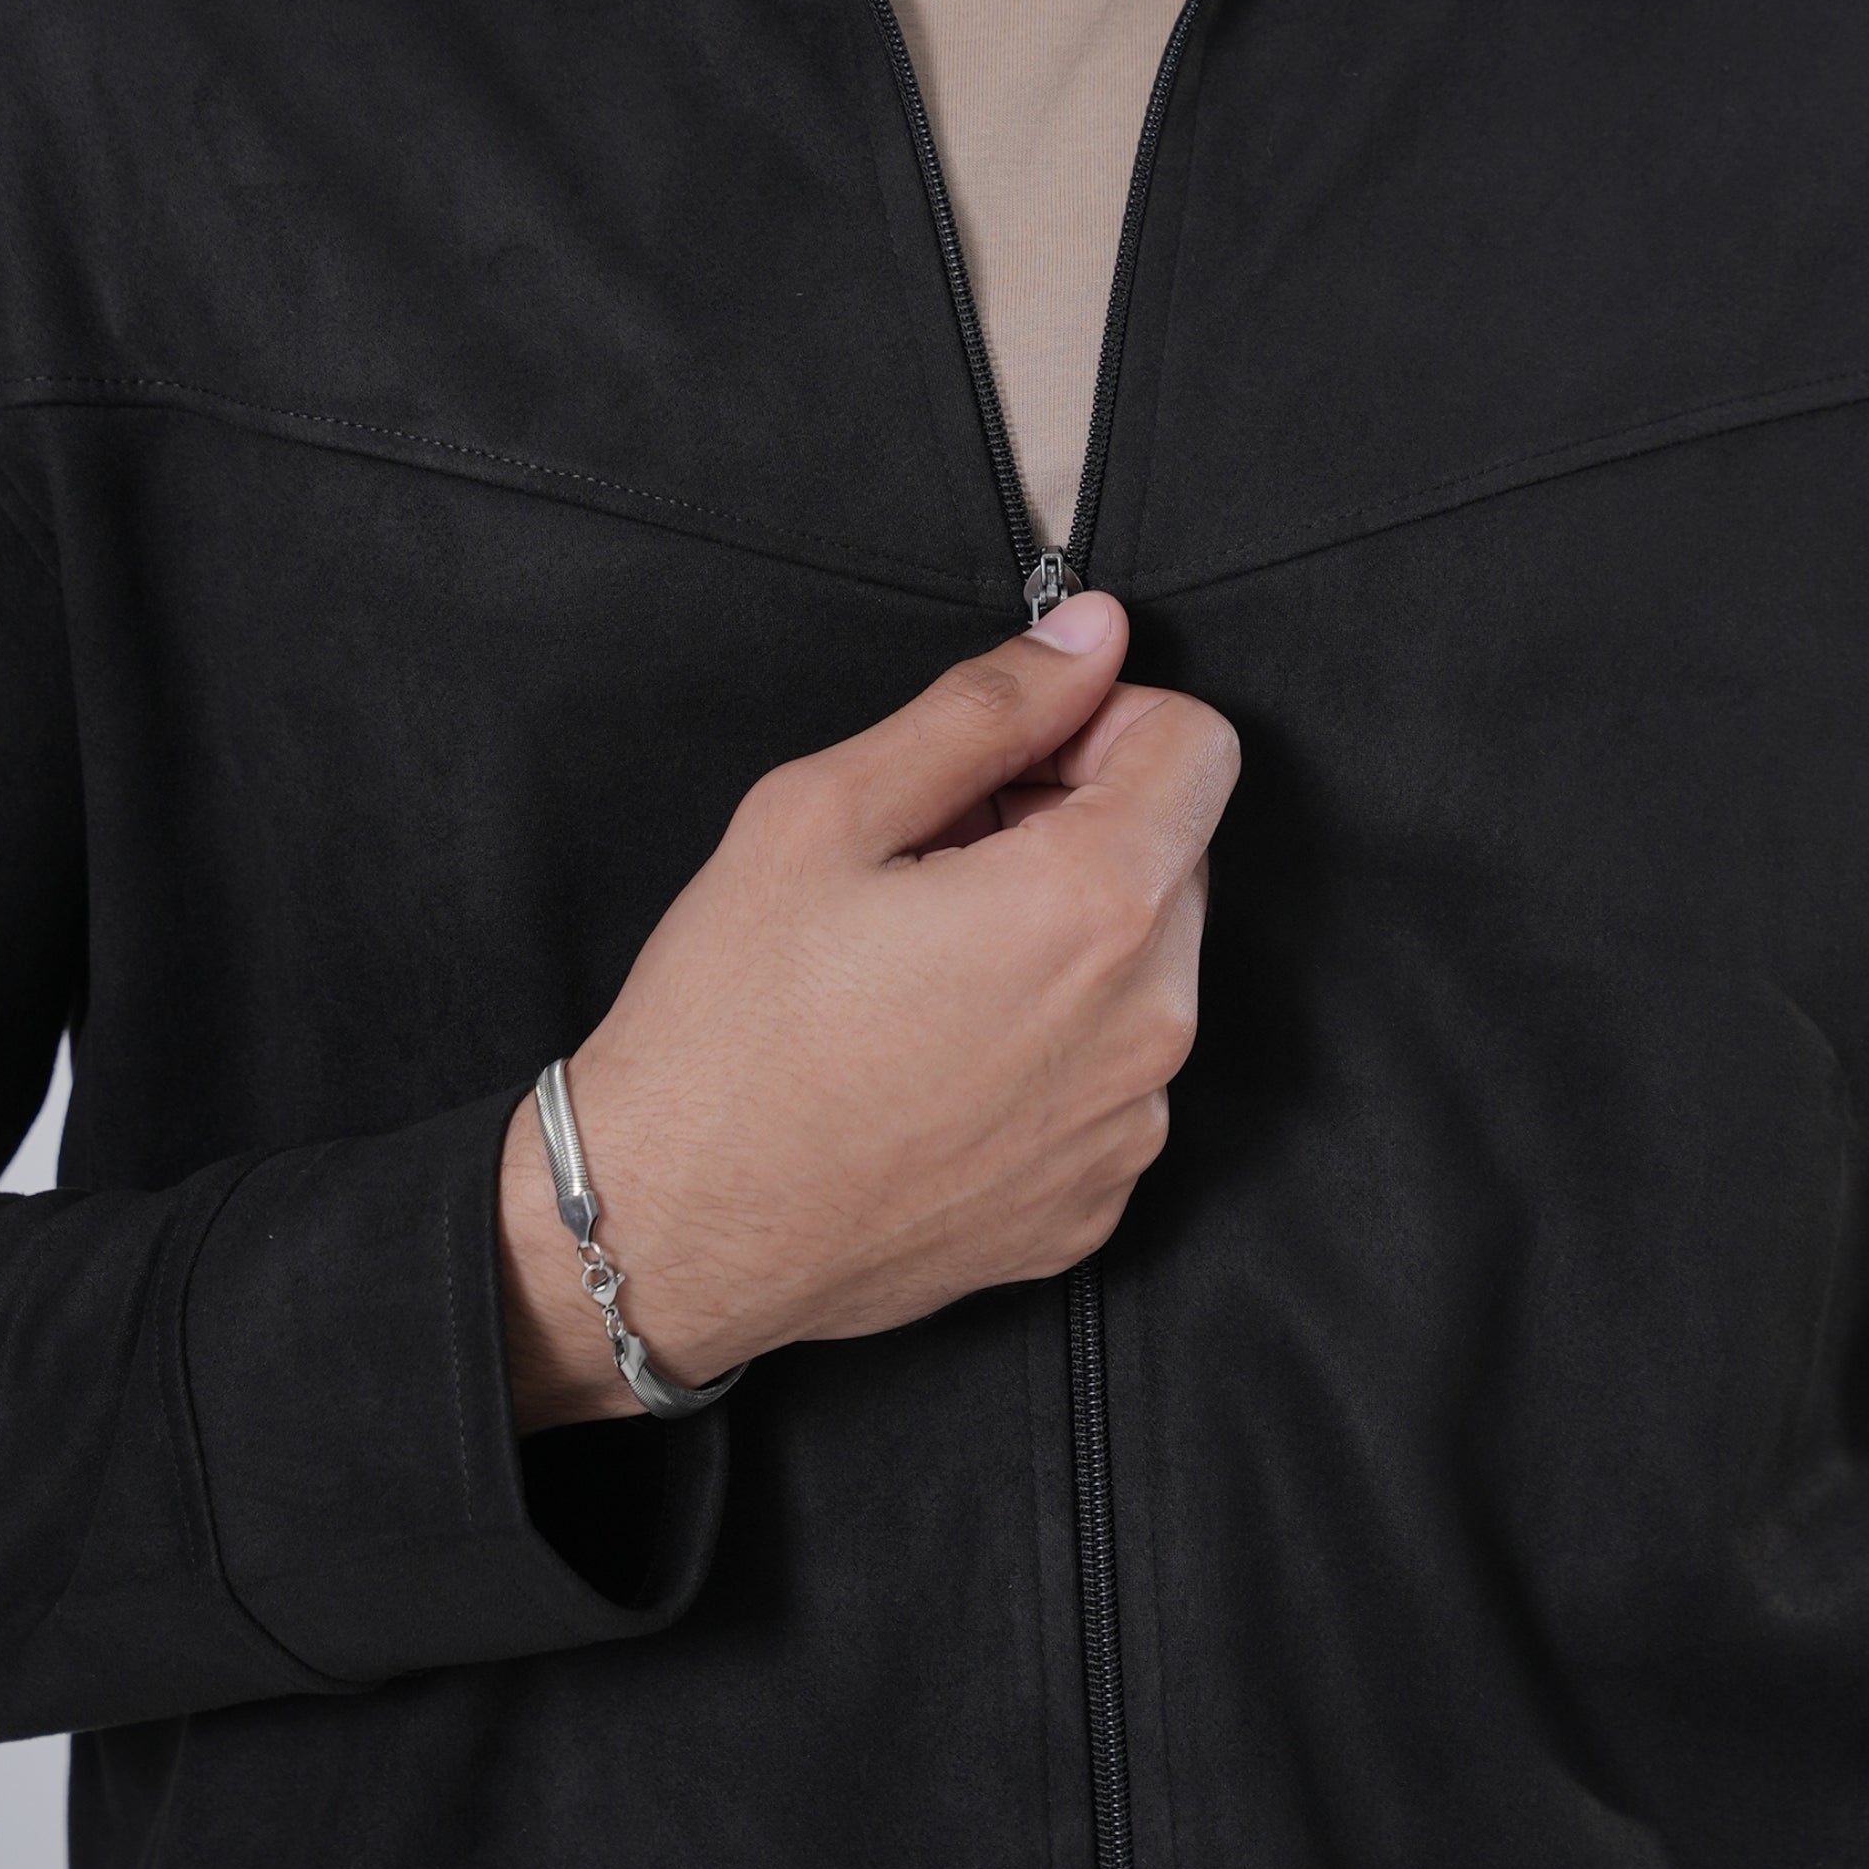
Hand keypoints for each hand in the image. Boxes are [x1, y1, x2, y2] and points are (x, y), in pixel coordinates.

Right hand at [496, 594, 1236, 1428]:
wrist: (670, 1229)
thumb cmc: (731, 1023)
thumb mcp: (826, 810)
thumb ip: (984, 707)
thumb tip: (1094, 639)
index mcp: (1092, 908)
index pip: (1198, 749)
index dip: (1101, 724)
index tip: (1012, 760)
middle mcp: (1146, 1027)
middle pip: (1176, 857)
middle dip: (1078, 828)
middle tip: (937, 859)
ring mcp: (1125, 1131)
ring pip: (1146, 971)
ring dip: (1067, 940)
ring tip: (925, 966)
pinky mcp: (1091, 1207)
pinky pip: (1112, 1082)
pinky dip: (1052, 1048)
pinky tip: (936, 1057)